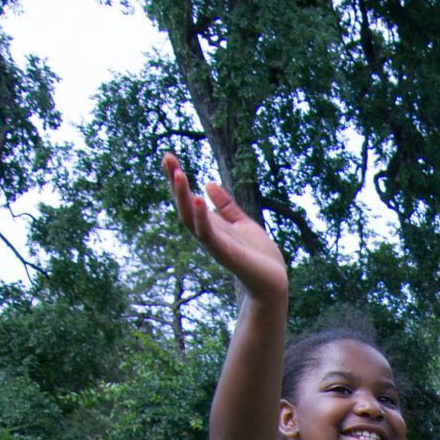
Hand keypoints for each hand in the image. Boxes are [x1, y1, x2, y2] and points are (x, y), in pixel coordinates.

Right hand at [163, 153, 286, 302]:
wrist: (273, 282)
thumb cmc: (258, 256)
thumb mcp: (242, 222)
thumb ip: (226, 206)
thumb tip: (208, 183)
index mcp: (211, 225)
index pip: (188, 198)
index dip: (177, 179)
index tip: (167, 157)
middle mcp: (207, 233)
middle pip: (183, 205)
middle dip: (174, 182)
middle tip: (166, 157)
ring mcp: (214, 243)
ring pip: (190, 218)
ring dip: (182, 196)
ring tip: (178, 173)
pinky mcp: (225, 252)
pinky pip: (208, 234)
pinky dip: (202, 217)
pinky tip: (198, 199)